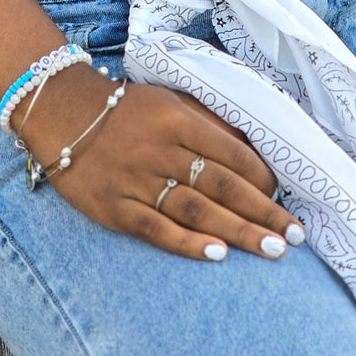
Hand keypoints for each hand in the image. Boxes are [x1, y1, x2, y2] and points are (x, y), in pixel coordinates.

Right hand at [15, 65, 303, 263]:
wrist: (60, 112)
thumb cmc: (126, 109)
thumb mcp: (170, 101)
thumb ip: (209, 124)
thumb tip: (254, 152)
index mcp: (178, 120)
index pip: (232, 152)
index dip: (264, 178)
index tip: (287, 198)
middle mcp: (161, 150)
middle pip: (221, 185)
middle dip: (263, 211)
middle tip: (296, 235)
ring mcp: (136, 180)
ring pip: (196, 210)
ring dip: (237, 231)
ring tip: (272, 249)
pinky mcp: (113, 207)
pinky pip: (156, 228)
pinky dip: (188, 242)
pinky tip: (217, 254)